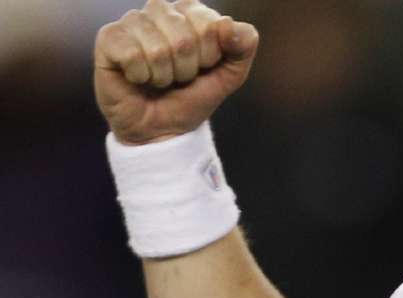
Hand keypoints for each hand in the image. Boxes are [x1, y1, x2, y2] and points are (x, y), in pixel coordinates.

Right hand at [94, 0, 258, 145]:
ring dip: (164, 75)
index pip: (210, 24)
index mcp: (191, 12)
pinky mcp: (108, 37)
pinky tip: (137, 78)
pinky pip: (132, 55)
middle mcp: (160, 10)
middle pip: (184, 36)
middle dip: (187, 68)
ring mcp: (132, 21)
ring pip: (158, 48)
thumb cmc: (192, 97)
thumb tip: (227, 24)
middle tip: (179, 78)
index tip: (202, 68)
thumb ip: (243, 47)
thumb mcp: (230, 75)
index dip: (209, 56)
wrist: (162, 128)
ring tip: (159, 79)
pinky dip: (140, 76)